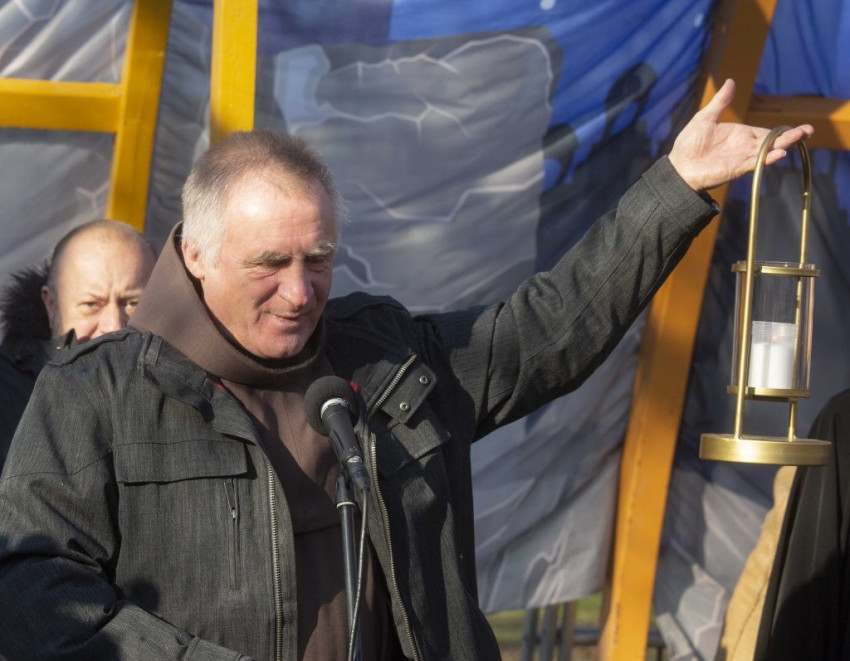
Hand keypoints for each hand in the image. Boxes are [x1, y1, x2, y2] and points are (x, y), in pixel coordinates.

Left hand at [668, 79, 813, 190]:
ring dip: (784, 144)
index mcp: (740, 134)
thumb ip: (720, 102)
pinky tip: (779, 153)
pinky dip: (767, 158)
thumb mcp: (705, 118)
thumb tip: (730, 81)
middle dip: (790, 136)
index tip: (797, 128)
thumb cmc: (688, 144)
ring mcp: (742, 158)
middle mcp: (745, 146)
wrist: (678, 167)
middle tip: (808, 131)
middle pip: (772, 141)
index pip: (765, 132)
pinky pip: (755, 162)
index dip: (781, 130)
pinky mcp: (736, 168)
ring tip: (801, 137)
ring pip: (768, 150)